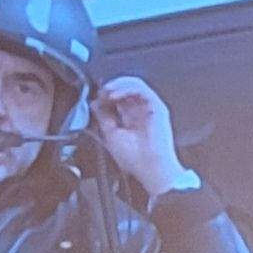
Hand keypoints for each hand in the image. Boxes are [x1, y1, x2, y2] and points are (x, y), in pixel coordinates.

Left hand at [89, 74, 194, 197]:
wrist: (151, 168)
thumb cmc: (134, 159)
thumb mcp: (110, 134)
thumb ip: (103, 117)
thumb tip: (95, 103)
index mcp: (130, 120)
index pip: (117, 100)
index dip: (105, 96)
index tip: (96, 98)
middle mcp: (140, 112)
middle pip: (125, 90)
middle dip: (110, 89)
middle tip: (101, 93)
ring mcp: (149, 108)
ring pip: (134, 85)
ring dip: (118, 84)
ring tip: (107, 91)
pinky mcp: (157, 106)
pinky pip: (141, 89)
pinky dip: (127, 87)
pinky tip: (116, 94)